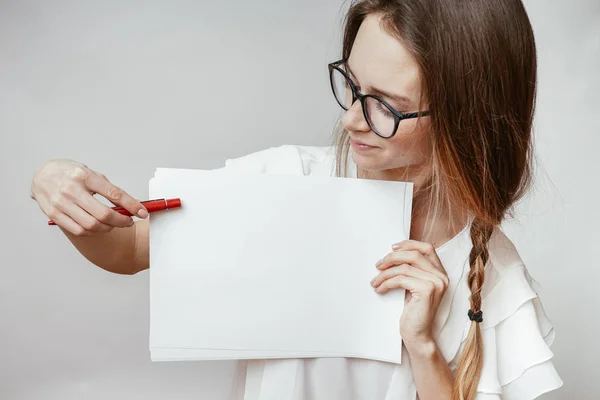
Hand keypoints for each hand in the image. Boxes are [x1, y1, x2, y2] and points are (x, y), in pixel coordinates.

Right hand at [30, 159, 147, 235]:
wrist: (42, 175)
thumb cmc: (70, 174)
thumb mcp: (90, 173)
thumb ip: (107, 188)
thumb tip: (128, 205)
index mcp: (85, 176)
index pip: (114, 194)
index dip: (132, 205)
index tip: (142, 212)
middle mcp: (72, 189)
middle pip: (104, 214)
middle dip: (122, 221)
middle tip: (128, 222)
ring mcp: (61, 203)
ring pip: (92, 225)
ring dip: (108, 228)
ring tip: (112, 224)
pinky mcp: (54, 214)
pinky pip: (79, 230)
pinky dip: (92, 231)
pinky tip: (97, 226)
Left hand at [370, 240, 448, 347]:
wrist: (417, 335)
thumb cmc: (413, 312)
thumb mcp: (413, 286)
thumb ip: (411, 270)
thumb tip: (392, 254)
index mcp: (440, 272)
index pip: (427, 248)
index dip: (409, 244)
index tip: (392, 248)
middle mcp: (441, 276)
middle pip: (413, 255)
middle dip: (392, 258)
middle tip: (378, 265)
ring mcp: (436, 282)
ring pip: (404, 268)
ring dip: (385, 274)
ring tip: (375, 282)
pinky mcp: (427, 290)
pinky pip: (401, 279)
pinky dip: (386, 283)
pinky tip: (379, 289)